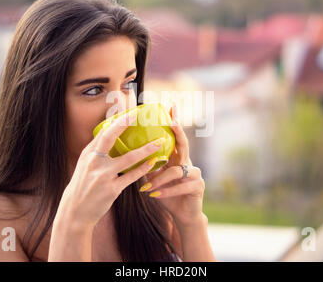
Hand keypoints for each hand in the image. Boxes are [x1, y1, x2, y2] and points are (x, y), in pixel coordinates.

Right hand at [56, 110, 164, 227]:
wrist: (75, 211)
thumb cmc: (83, 185)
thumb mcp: (85, 165)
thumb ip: (97, 150)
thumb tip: (109, 131)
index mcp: (88, 154)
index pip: (103, 132)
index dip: (117, 120)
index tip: (130, 111)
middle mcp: (94, 162)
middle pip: (110, 137)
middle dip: (124, 124)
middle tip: (139, 115)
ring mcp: (103, 175)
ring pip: (128, 158)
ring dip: (146, 149)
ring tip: (159, 142)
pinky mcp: (112, 189)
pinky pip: (132, 176)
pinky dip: (144, 168)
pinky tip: (153, 162)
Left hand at [139, 103, 205, 227]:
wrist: (182, 215)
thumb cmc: (166, 193)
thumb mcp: (155, 178)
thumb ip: (147, 165)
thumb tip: (125, 153)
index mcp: (177, 158)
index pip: (175, 137)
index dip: (174, 122)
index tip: (170, 107)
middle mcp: (187, 162)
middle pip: (183, 144)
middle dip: (178, 131)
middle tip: (172, 121)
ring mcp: (195, 174)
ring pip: (176, 171)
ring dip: (159, 179)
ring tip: (146, 187)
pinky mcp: (197, 187)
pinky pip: (180, 187)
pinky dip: (166, 191)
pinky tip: (154, 195)